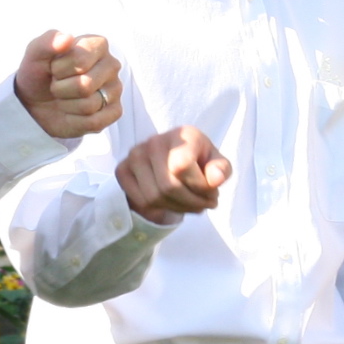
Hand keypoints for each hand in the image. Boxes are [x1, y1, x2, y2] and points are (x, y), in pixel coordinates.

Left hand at [15, 30, 121, 140]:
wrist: (35, 102)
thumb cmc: (40, 74)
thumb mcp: (35, 55)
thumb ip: (47, 42)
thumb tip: (66, 37)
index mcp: (97, 44)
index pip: (80, 59)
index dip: (59, 68)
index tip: (54, 68)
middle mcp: (111, 65)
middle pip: (85, 85)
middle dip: (61, 89)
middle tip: (58, 85)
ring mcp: (115, 89)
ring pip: (88, 105)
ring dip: (66, 105)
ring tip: (64, 98)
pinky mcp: (115, 112)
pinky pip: (94, 122)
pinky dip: (75, 120)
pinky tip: (72, 111)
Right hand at [116, 127, 231, 224]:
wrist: (172, 158)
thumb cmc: (198, 160)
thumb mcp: (217, 163)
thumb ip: (221, 169)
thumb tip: (215, 179)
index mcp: (182, 135)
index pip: (183, 166)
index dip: (199, 186)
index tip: (212, 192)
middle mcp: (154, 141)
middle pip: (168, 186)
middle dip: (191, 203)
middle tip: (204, 205)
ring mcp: (134, 155)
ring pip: (154, 197)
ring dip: (177, 208)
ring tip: (190, 205)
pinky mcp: (122, 170)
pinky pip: (140, 200)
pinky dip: (159, 209)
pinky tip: (172, 203)